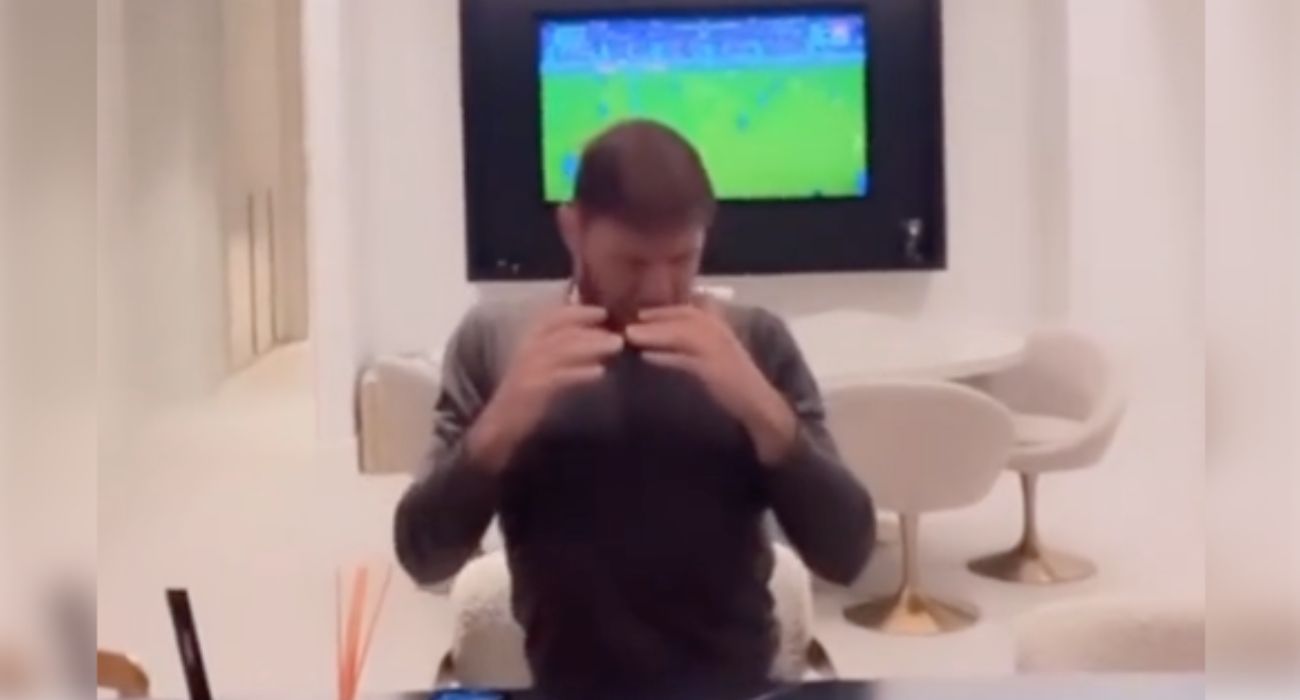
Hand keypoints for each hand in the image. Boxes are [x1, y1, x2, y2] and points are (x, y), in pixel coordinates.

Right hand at [468, 305, 622, 471]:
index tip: (602, 312)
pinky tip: (600, 372)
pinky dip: (580, 372)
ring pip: (562, 349)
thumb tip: (595, 342)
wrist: (496, 429)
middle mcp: (526, 352)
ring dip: (592, 345)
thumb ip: (560, 355)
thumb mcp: (540, 371)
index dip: (577, 312)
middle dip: (591, 328)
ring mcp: (527, 370)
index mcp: (527, 344)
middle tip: (619, 333)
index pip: (551, 318)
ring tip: (617, 346)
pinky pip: (559, 377)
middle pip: (561, 331)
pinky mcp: (531, 391)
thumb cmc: (523, 400)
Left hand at [625, 303, 797, 465]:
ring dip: (655, 334)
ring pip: (682, 335)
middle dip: (655, 318)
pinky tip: (647, 357)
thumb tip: (662, 339)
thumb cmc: (735, 383)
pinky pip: (685, 360)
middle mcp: (721, 333)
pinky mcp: (716, 370)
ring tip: (631, 337)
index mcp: (721, 327)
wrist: (759, 406)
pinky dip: (665, 357)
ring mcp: (720, 350)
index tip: (641, 314)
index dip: (663, 311)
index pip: (689, 310)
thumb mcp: (715, 356)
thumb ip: (694, 345)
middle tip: (629, 324)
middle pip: (684, 318)